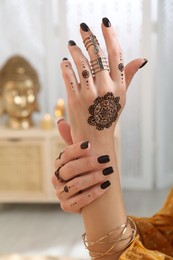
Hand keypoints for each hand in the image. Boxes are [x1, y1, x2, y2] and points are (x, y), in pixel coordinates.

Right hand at [52, 141, 112, 212]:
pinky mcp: (66, 206)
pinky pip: (78, 201)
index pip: (65, 155)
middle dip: (88, 164)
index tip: (90, 145)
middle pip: (70, 169)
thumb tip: (60, 121)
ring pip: (75, 185)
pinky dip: (93, 193)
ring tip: (109, 172)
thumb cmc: (86, 169)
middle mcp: (57, 178)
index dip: (76, 149)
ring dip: (93, 178)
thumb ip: (72, 139)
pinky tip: (106, 186)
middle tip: (105, 160)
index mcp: (59, 164)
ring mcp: (60, 193)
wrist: (90, 193)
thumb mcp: (81, 155)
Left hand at [61, 18, 146, 143]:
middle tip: (83, 28)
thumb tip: (141, 59)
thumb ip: (128, 76)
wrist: (94, 138)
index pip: (116, 54)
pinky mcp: (74, 99)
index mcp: (119, 86)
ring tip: (72, 44)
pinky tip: (65, 61)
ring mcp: (88, 94)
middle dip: (89, 38)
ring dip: (75, 50)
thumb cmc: (108, 116)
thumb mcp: (121, 97)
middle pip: (97, 55)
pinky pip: (68, 76)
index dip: (110, 35)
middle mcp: (105, 88)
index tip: (104, 22)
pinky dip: (65, 66)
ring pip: (80, 63)